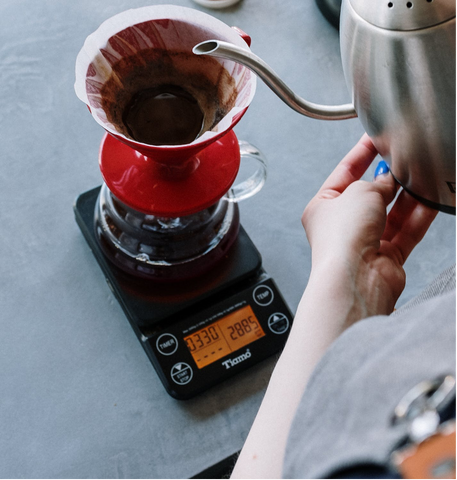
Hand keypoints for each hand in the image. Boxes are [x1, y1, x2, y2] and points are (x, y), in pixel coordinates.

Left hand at [302, 134, 436, 317]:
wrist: (356, 278)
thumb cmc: (342, 238)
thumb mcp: (359, 193)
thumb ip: (377, 183)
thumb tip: (388, 180)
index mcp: (322, 207)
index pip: (344, 173)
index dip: (361, 154)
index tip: (375, 139)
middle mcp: (341, 225)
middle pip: (369, 194)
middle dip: (387, 179)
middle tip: (404, 161)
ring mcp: (363, 242)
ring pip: (391, 214)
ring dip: (406, 198)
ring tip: (421, 179)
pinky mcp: (386, 257)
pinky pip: (406, 231)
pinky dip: (418, 217)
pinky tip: (430, 202)